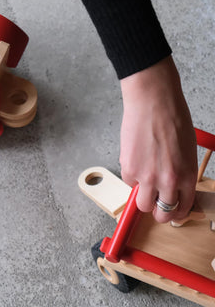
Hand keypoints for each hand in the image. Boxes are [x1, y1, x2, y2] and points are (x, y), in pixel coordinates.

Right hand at [119, 56, 197, 222]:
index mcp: (186, 175)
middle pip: (162, 214)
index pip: (182, 208)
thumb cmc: (172, 118)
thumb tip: (171, 184)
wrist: (153, 102)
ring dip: (142, 198)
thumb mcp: (187, 150)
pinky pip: (128, 183)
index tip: (171, 210)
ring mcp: (146, 177)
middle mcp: (168, 181)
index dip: (176, 212)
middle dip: (159, 211)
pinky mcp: (128, 169)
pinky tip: (135, 161)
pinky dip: (131, 176)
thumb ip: (180, 171)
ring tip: (143, 184)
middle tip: (155, 203)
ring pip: (142, 204)